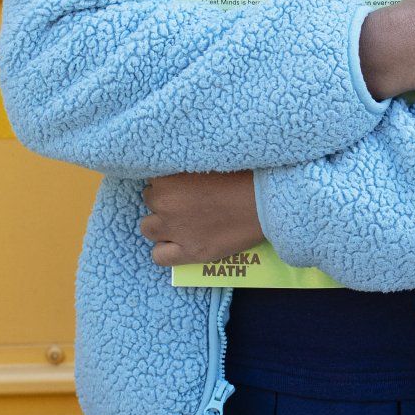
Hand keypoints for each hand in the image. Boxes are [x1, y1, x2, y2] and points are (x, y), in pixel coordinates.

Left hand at [139, 171, 264, 266]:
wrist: (266, 201)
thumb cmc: (243, 173)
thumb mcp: (207, 158)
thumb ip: (184, 166)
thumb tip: (174, 171)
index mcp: (167, 179)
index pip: (152, 178)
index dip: (169, 179)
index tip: (183, 180)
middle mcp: (165, 204)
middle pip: (150, 200)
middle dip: (164, 199)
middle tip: (186, 198)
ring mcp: (176, 231)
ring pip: (148, 228)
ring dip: (161, 223)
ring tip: (180, 220)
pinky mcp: (190, 252)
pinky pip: (159, 256)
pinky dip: (165, 250)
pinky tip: (179, 242)